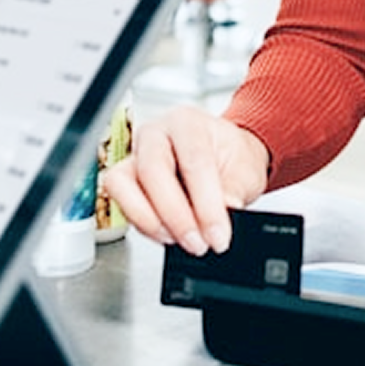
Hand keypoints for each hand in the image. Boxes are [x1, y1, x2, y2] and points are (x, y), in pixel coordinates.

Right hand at [100, 103, 269, 256]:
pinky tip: (167, 234)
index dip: (206, 205)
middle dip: (176, 216)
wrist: (223, 156)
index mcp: (188, 122)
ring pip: (123, 184)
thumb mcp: (245, 171)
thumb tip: (225, 212)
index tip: (218, 236)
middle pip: (153, 170)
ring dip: (150, 220)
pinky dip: (142, 223)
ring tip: (180, 240)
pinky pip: (119, 200)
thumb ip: (234, 191)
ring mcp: (135, 154)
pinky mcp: (124, 178)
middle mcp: (156, 133)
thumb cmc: (231, 156)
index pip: (194, 160)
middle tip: (198, 243)